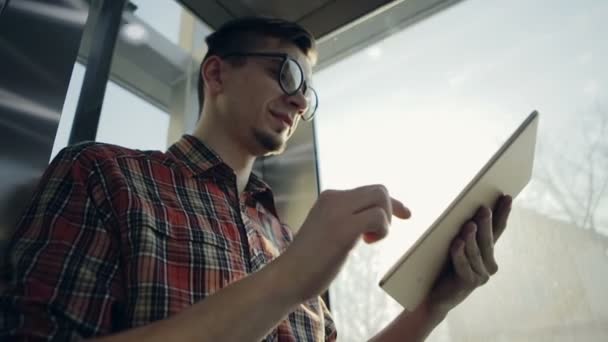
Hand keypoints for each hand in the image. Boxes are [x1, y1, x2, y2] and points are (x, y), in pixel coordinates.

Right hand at [277, 185, 410, 301]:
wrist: (288, 276)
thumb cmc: (309, 261)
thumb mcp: (328, 229)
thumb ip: (347, 219)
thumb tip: (373, 218)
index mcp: (329, 198)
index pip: (369, 190)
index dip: (391, 203)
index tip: (406, 215)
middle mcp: (334, 198)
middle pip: (379, 190)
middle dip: (391, 210)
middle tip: (381, 234)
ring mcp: (338, 211)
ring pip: (381, 198)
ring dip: (385, 222)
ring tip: (369, 240)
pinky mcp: (343, 228)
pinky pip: (378, 217)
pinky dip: (382, 231)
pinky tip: (368, 243)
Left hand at [424, 194, 511, 318]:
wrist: (433, 296)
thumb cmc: (443, 267)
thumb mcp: (455, 247)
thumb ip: (463, 233)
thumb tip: (463, 209)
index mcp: (487, 253)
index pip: (498, 230)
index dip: (502, 214)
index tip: (506, 197)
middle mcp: (488, 264)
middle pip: (488, 240)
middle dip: (486, 223)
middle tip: (484, 209)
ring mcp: (481, 275)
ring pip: (475, 252)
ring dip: (472, 238)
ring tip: (469, 225)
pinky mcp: (469, 283)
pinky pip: (463, 264)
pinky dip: (459, 253)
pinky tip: (456, 243)